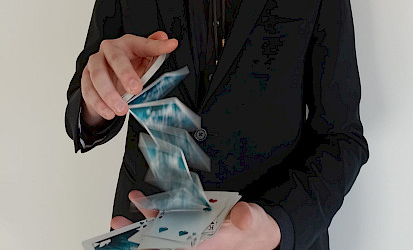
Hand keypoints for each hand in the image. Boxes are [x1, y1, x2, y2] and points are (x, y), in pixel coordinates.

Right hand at [81, 31, 177, 125]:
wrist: (107, 77)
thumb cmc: (128, 65)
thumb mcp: (144, 59)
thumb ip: (156, 51)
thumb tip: (169, 41)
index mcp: (127, 43)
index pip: (143, 43)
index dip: (157, 45)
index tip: (170, 46)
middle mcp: (109, 50)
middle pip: (116, 59)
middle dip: (126, 74)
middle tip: (136, 89)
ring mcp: (95, 63)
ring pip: (98, 75)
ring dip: (110, 94)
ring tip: (122, 109)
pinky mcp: (85, 77)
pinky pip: (89, 90)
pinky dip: (99, 104)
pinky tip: (109, 112)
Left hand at [111, 191, 280, 249]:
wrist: (258, 229)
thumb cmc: (254, 230)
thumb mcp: (254, 221)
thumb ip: (247, 218)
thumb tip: (243, 216)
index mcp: (206, 246)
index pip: (175, 249)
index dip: (155, 247)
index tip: (138, 246)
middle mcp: (193, 241)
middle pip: (160, 244)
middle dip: (137, 241)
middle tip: (118, 233)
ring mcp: (190, 232)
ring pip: (158, 232)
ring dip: (138, 226)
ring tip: (121, 219)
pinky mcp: (190, 222)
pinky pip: (167, 218)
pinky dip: (153, 211)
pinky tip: (142, 202)